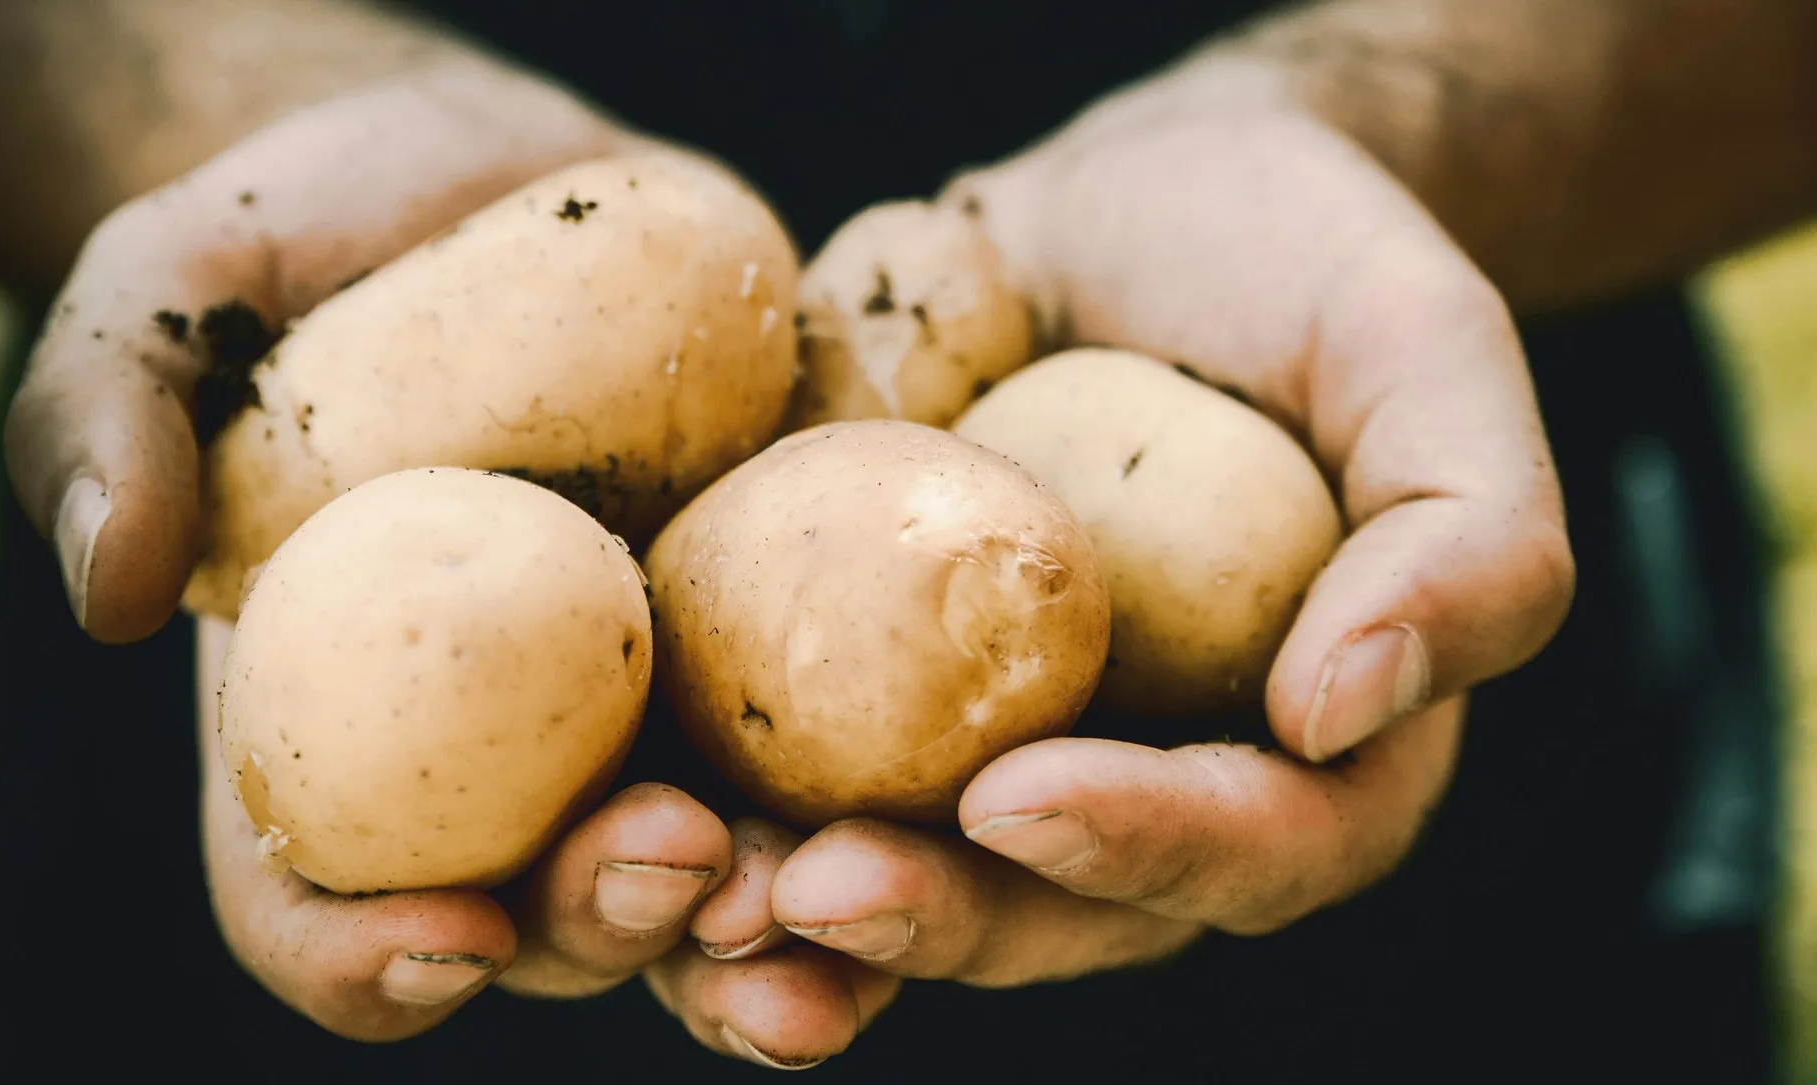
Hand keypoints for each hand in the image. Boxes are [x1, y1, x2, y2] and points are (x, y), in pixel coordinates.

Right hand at [8, 61, 877, 1052]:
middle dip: (611, 924)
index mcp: (329, 731)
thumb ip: (105, 417)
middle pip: (543, 917)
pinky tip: (963, 779)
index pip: (314, 906)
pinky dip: (893, 785)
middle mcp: (496, 760)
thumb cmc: (302, 244)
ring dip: (778, 916)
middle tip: (679, 858)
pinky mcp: (774, 630)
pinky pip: (838, 740)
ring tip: (835, 880)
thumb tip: (113, 588)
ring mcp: (646, 707)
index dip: (362, 957)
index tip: (447, 935)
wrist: (487, 179)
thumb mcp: (170, 292)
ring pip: (711, 874)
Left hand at [714, 88, 1572, 1019]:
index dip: (1142, 848)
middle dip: (935, 919)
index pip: (1247, 847)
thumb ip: (1468, 534)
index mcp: (1303, 753)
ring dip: (788, 931)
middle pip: (1050, 913)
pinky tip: (618, 816)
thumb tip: (1348, 708)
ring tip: (696, 901)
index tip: (1024, 799)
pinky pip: (779, 784)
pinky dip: (701, 816)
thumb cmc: (1302, 269)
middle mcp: (1136, 782)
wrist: (1135, 204)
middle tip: (819, 892)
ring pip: (898, 890)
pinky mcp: (858, 688)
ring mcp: (986, 747)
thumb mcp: (1426, 356)